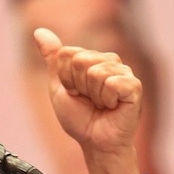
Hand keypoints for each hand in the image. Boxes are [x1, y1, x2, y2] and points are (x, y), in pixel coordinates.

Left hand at [33, 27, 145, 173]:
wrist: (94, 142)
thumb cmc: (80, 117)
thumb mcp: (58, 86)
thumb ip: (52, 58)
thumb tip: (39, 31)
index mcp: (92, 58)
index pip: (66, 53)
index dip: (64, 78)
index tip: (74, 92)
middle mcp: (109, 61)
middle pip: (80, 60)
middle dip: (77, 85)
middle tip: (88, 100)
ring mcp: (124, 72)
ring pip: (94, 72)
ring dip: (92, 96)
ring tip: (101, 105)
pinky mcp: (134, 87)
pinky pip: (112, 84)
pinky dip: (106, 100)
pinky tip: (112, 107)